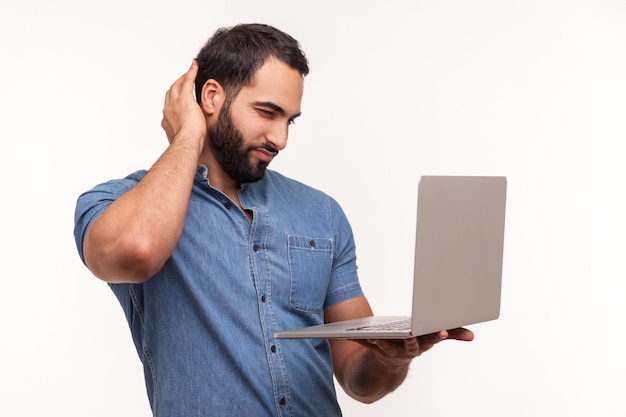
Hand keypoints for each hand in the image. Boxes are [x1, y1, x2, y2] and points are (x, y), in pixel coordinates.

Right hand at [161, 60, 206, 144]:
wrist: (188, 142)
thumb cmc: (188, 144)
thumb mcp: (183, 141)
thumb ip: (184, 138)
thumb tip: (191, 142)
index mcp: (167, 120)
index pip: (169, 106)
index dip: (173, 99)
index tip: (177, 97)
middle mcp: (168, 109)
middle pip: (171, 92)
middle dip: (176, 85)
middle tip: (183, 80)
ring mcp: (175, 103)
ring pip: (177, 85)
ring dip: (183, 77)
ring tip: (189, 72)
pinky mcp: (185, 98)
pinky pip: (187, 81)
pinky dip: (191, 72)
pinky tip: (195, 66)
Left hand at [353, 327, 473, 369]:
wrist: (388, 368)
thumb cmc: (412, 344)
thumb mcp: (430, 338)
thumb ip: (450, 333)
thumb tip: (471, 336)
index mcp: (422, 344)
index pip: (432, 339)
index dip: (437, 335)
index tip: (442, 330)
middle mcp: (408, 350)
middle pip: (411, 344)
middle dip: (411, 339)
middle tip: (410, 333)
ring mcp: (391, 352)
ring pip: (386, 346)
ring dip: (380, 342)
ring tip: (374, 335)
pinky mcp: (375, 350)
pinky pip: (367, 344)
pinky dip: (361, 339)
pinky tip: (353, 333)